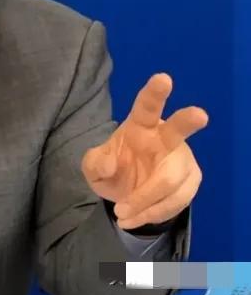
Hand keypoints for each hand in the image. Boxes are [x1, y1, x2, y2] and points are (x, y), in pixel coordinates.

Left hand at [81, 73, 207, 229]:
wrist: (126, 193)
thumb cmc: (112, 168)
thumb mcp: (93, 167)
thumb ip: (95, 162)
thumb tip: (110, 164)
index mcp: (139, 125)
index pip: (146, 106)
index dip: (154, 93)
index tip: (163, 78)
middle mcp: (164, 138)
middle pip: (177, 132)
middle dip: (188, 121)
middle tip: (200, 114)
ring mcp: (180, 159)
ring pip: (170, 181)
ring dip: (145, 201)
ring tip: (121, 213)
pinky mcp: (190, 181)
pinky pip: (175, 201)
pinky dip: (152, 213)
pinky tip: (134, 217)